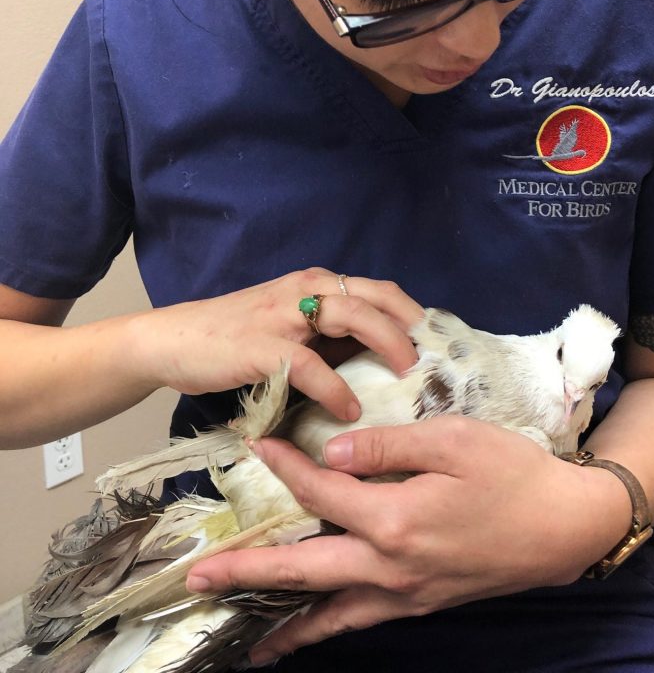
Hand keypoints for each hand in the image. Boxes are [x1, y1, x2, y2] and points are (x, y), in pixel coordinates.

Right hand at [132, 269, 420, 420]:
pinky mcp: (261, 346)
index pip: (380, 290)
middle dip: (412, 328)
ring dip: (387, 344)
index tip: (439, 346)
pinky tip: (349, 410)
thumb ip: (330, 337)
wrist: (174, 341)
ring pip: (352, 316)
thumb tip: (381, 363)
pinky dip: (335, 388)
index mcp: (316, 283)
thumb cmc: (236, 338)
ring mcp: (284, 315)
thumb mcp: (291, 328)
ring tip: (407, 376)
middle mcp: (305, 289)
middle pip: (376, 297)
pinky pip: (310, 364)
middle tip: (435, 362)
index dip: (414, 315)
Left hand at [186, 418, 631, 664]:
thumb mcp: (453, 440)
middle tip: (199, 579)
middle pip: (303, 570)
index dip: (282, 467)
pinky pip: (357, 622)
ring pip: (326, 612)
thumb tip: (327, 452)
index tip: (252, 446)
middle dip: (247, 571)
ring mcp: (403, 594)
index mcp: (394, 519)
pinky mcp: (419, 605)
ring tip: (239, 629)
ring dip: (278, 617)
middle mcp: (389, 567)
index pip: (320, 490)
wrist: (564, 526)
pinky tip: (305, 632)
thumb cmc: (512, 473)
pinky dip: (323, 630)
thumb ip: (386, 446)